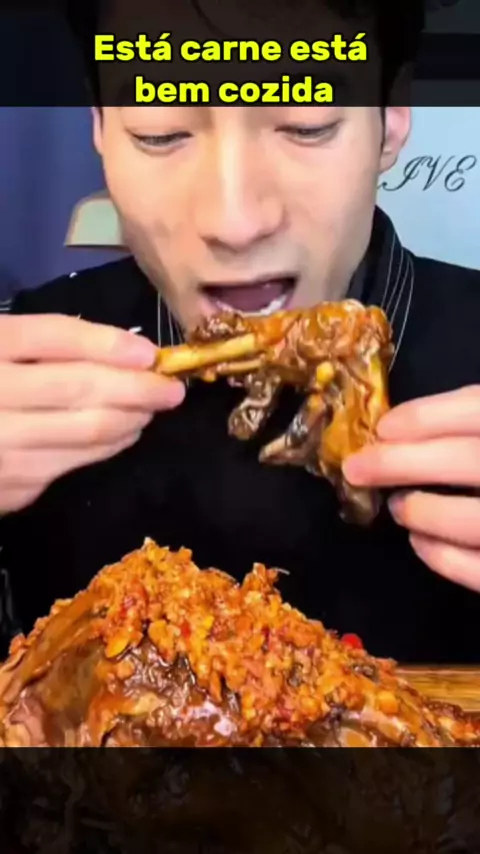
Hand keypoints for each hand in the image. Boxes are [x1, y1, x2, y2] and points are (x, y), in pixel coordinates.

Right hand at [0, 314, 184, 512]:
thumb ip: (39, 345)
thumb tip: (123, 352)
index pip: (53, 336)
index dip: (107, 342)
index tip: (150, 352)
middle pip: (79, 387)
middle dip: (138, 387)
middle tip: (172, 388)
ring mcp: (0, 447)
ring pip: (87, 431)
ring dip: (132, 419)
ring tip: (152, 408)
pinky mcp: (10, 488)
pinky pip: (74, 462)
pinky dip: (109, 446)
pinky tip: (123, 434)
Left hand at [342, 386, 479, 591]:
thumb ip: (470, 423)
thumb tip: (408, 429)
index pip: (476, 409)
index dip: (427, 416)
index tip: (384, 426)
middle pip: (465, 459)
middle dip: (402, 462)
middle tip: (355, 469)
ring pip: (470, 520)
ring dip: (423, 511)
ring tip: (398, 507)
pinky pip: (479, 570)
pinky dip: (443, 557)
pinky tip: (419, 543)